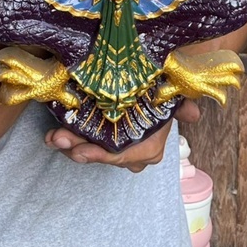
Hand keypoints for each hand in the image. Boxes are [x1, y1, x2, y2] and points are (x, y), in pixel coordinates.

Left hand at [45, 101, 199, 172]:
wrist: (153, 90)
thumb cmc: (161, 94)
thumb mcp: (172, 97)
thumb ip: (182, 106)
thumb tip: (194, 114)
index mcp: (148, 148)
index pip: (122, 156)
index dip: (100, 155)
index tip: (80, 149)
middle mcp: (131, 155)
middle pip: (101, 154)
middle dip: (77, 148)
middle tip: (59, 140)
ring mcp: (114, 150)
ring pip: (89, 151)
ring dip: (68, 144)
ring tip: (52, 137)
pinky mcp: (99, 140)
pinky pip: (83, 144)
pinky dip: (68, 139)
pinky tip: (53, 134)